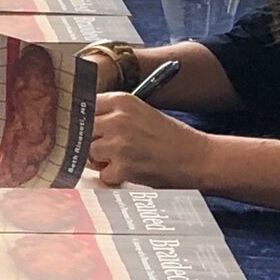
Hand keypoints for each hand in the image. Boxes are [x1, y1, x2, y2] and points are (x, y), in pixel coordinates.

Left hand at [87, 94, 214, 190]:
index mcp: (122, 100)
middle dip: (91, 141)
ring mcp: (120, 143)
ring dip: (101, 161)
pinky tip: (130, 172)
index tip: (86, 130)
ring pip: (89, 153)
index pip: (84, 106)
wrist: (198, 158)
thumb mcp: (141, 113)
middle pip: (83, 130)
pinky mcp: (124, 167)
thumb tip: (82, 123)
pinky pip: (103, 175)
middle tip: (107, 149)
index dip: (83, 121)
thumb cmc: (171, 137)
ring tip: (122, 161)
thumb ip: (113, 114)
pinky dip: (114, 178)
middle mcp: (118, 119)